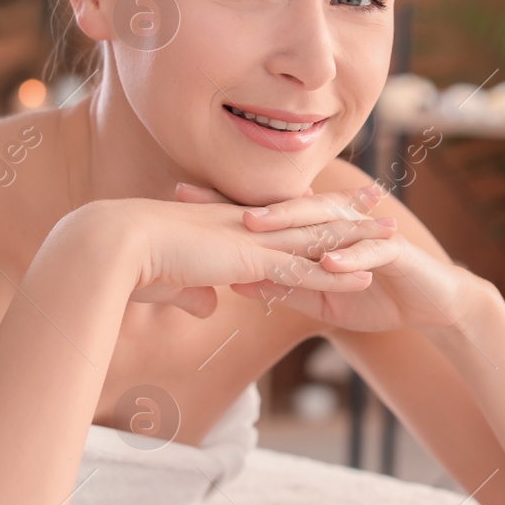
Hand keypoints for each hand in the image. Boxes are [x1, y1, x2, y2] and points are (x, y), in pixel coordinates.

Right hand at [76, 191, 395, 319]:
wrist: (112, 246)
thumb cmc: (128, 264)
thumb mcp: (169, 282)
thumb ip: (193, 292)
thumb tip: (208, 304)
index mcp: (224, 225)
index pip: (277, 216)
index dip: (306, 210)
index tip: (330, 200)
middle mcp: (244, 227)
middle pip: (305, 216)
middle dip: (344, 210)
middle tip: (376, 199)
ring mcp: (250, 242)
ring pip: (315, 238)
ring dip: (356, 240)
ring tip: (392, 235)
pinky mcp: (250, 262)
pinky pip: (304, 270)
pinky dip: (337, 275)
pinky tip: (367, 277)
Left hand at [173, 181, 481, 333]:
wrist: (433, 305)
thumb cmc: (375, 296)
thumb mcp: (321, 297)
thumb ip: (284, 286)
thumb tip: (235, 283)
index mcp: (317, 232)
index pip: (268, 216)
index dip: (228, 209)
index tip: (183, 201)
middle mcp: (338, 224)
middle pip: (288, 209)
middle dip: (246, 205)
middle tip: (206, 202)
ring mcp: (367, 235)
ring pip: (324, 223)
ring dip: (291, 224)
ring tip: (257, 226)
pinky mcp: (394, 252)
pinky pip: (367, 254)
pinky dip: (348, 259)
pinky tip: (327, 262)